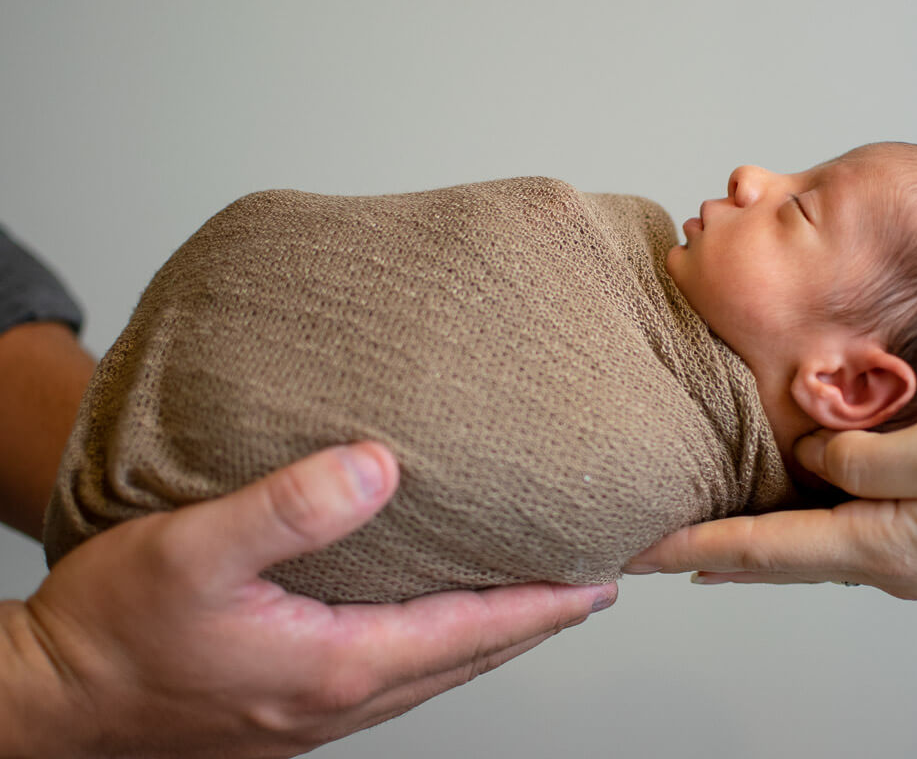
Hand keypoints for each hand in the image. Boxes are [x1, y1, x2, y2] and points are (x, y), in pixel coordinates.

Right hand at [3, 442, 615, 758]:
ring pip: (436, 670)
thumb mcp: (191, 553)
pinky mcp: (292, 704)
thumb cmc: (111, 632)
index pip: (472, 631)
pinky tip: (437, 620)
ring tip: (535, 600)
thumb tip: (377, 467)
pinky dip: (442, 646)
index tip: (600, 581)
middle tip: (591, 586)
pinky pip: (396, 674)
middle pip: (469, 658)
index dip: (542, 604)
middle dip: (536, 621)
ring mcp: (317, 710)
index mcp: (334, 664)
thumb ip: (288, 509)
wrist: (49, 702)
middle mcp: (339, 697)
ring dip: (494, 635)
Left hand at [626, 394, 916, 599]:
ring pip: (801, 546)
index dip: (692, 544)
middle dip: (703, 549)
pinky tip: (778, 509)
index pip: (762, 548)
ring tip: (692, 530)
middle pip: (771, 556)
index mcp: (881, 544)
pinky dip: (789, 526)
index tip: (636, 550)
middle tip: (645, 545)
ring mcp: (901, 556)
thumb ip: (869, 455)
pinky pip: (836, 531)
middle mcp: (881, 561)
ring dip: (743, 540)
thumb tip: (811, 454)